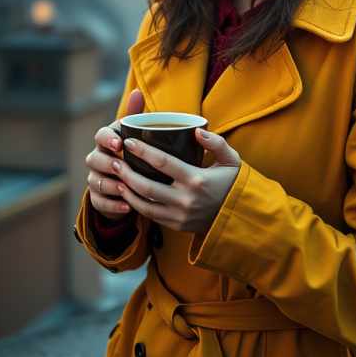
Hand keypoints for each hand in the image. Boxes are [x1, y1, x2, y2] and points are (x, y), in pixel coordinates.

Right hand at [85, 89, 144, 220]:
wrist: (128, 182)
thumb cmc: (133, 153)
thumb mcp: (136, 135)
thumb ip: (135, 115)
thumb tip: (137, 91)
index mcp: (107, 141)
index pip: (100, 135)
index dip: (107, 138)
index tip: (120, 143)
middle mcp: (97, 159)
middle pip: (94, 159)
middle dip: (107, 162)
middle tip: (121, 166)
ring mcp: (95, 179)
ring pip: (96, 181)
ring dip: (110, 185)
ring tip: (126, 188)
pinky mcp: (98, 199)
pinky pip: (100, 203)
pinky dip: (113, 206)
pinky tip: (127, 206)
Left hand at [115, 129, 241, 233]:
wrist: (241, 217)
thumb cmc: (234, 183)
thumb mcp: (231, 160)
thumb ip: (216, 143)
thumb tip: (197, 130)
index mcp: (196, 179)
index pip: (162, 162)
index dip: (143, 151)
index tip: (129, 141)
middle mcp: (185, 199)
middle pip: (146, 185)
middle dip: (126, 172)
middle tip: (114, 160)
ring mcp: (179, 215)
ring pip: (143, 204)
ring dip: (127, 191)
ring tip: (115, 178)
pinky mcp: (177, 225)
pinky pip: (150, 216)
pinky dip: (136, 205)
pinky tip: (128, 194)